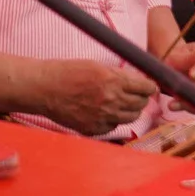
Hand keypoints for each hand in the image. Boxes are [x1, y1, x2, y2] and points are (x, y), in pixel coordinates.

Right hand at [37, 58, 158, 136]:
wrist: (44, 89)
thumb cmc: (67, 72)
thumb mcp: (96, 65)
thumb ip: (118, 75)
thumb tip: (137, 82)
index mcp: (113, 81)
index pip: (145, 88)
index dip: (150, 87)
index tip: (149, 87)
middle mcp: (111, 101)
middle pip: (141, 105)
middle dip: (142, 98)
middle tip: (137, 95)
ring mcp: (103, 117)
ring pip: (130, 118)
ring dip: (130, 110)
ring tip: (122, 103)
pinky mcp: (94, 129)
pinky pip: (113, 127)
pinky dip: (113, 120)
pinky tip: (104, 112)